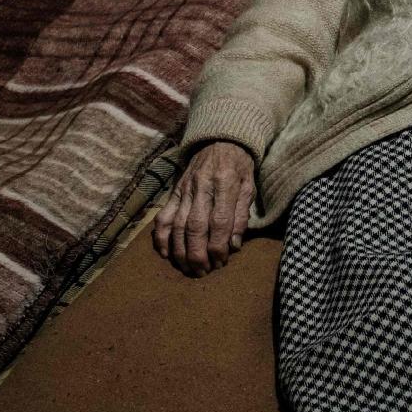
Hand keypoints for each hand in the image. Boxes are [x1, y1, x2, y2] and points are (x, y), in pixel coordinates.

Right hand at [152, 140, 254, 276]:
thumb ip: (242, 215)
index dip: (218, 245)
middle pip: (195, 226)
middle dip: (197, 254)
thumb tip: (234, 246)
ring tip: (188, 268)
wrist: (221, 140)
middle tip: (202, 272)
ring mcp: (185, 189)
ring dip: (180, 250)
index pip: (219, 221)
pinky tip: (166, 253)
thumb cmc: (239, 166)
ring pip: (177, 224)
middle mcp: (202, 186)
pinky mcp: (174, 191)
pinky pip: (163, 216)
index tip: (221, 262)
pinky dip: (161, 237)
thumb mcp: (249, 186)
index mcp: (225, 183)